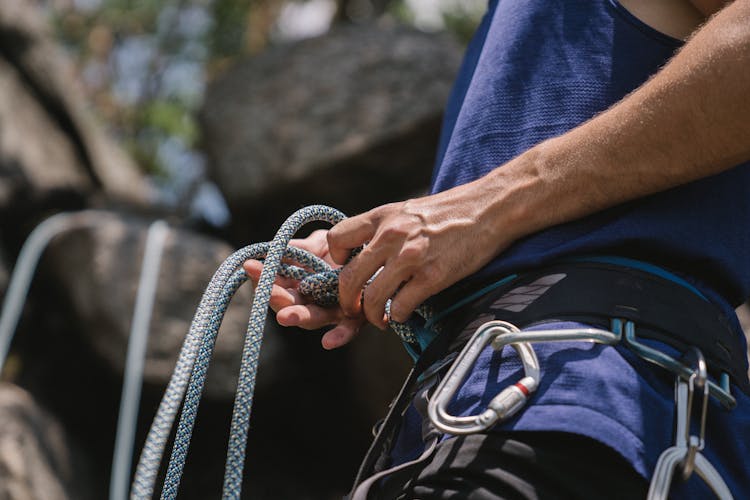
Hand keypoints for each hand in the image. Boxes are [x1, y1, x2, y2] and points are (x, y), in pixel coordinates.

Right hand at [243, 229, 366, 349]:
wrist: (380, 250)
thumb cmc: (345, 248)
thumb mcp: (320, 243)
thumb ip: (300, 249)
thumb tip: (274, 250)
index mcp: (301, 286)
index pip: (278, 285)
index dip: (264, 279)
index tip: (251, 267)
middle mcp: (315, 301)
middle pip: (292, 304)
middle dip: (278, 300)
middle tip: (267, 293)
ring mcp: (335, 310)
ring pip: (314, 317)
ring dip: (300, 317)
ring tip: (285, 317)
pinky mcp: (358, 316)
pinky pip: (348, 328)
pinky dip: (339, 336)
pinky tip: (328, 343)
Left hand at [327, 183, 512, 328]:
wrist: (489, 208)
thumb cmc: (450, 211)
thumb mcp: (408, 210)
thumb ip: (384, 229)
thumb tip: (366, 252)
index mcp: (382, 217)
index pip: (337, 238)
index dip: (334, 261)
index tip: (343, 271)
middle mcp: (391, 236)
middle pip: (349, 278)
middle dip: (347, 301)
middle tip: (353, 309)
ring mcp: (411, 257)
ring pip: (372, 298)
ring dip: (371, 315)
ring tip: (379, 319)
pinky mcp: (432, 276)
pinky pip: (401, 306)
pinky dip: (397, 316)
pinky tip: (402, 314)